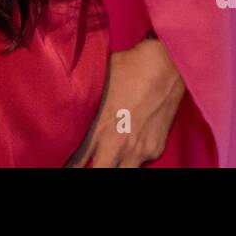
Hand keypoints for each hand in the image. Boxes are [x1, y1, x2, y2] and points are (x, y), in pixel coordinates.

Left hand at [68, 35, 185, 166]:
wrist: (166, 64)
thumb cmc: (129, 68)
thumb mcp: (99, 84)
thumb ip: (87, 106)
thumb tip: (70, 106)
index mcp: (101, 129)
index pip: (79, 162)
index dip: (72, 166)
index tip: (70, 165)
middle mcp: (121, 145)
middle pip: (102, 171)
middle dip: (97, 167)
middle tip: (94, 159)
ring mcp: (141, 149)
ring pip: (125, 171)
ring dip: (117, 165)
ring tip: (112, 153)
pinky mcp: (156, 147)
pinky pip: (142, 160)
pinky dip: (135, 155)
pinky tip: (132, 140)